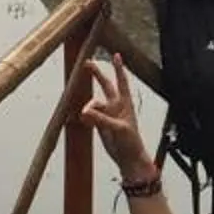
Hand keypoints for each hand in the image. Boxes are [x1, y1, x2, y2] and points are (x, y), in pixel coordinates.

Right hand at [74, 57, 157, 185]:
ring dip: (88, 107)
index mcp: (125, 103)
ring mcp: (107, 114)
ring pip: (93, 103)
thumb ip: (101, 119)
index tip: (116, 55)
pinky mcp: (99, 124)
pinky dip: (85, 117)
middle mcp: (116, 106)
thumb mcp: (118, 128)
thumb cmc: (130, 142)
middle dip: (96, 74)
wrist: (128, 158)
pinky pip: (88, 115)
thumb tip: (85, 111)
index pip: (122, 82)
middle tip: (87, 63)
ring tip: (85, 117)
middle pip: (105, 85)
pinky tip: (83, 121)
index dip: (119, 69)